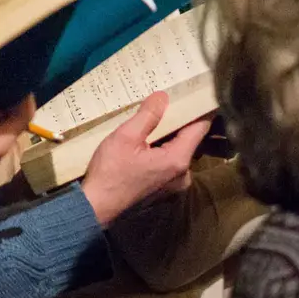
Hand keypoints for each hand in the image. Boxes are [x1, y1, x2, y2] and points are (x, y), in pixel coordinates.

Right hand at [79, 91, 211, 226]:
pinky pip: (171, 162)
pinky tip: (147, 141)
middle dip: (179, 121)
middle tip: (169, 100)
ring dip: (169, 136)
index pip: (200, 128)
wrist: (98, 205)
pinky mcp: (166, 188)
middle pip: (190, 139)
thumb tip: (163, 96)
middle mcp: (184, 173)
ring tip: (154, 119)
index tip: (195, 92)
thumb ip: (147, 116)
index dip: (199, 109)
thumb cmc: (111, 170)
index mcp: (179, 160)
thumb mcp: (126, 137)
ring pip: (179, 150)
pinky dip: (163, 149)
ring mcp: (176, 183)